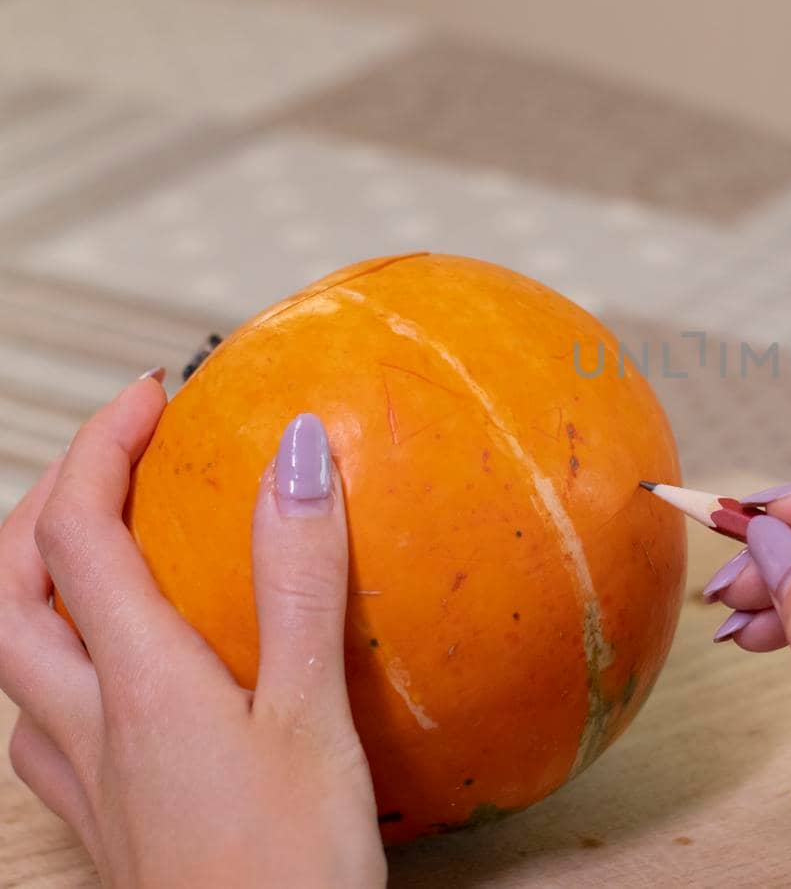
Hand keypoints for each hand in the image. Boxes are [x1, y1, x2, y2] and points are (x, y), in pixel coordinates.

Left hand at [0, 374, 384, 888]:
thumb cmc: (291, 870)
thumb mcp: (315, 715)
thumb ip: (299, 580)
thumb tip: (296, 451)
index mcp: (138, 681)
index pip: (76, 532)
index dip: (100, 445)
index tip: (155, 393)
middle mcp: (86, 723)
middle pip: (4, 593)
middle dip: (39, 506)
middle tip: (111, 461)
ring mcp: (86, 780)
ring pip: (9, 661)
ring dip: (34, 582)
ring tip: (101, 548)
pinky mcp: (106, 825)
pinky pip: (44, 723)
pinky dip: (61, 665)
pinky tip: (117, 677)